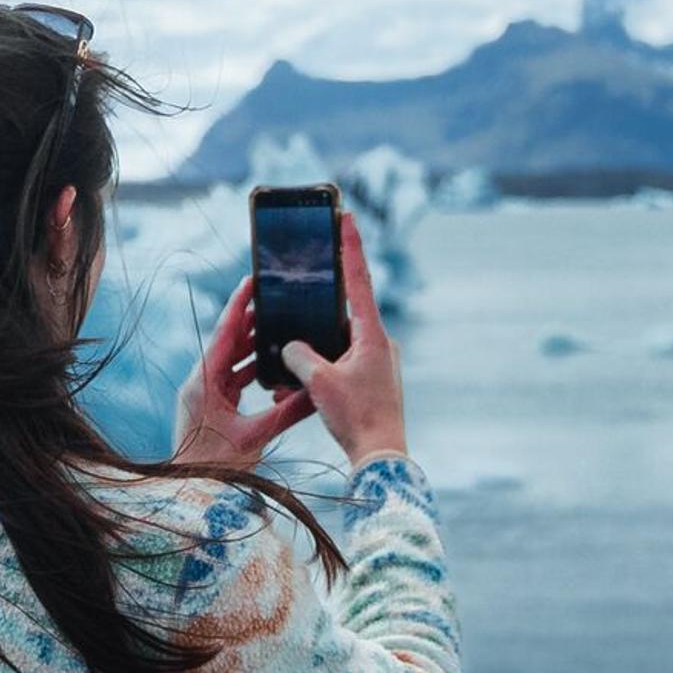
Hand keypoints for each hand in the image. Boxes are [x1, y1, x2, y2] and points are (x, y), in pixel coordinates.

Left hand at [170, 274, 315, 470]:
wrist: (191, 493)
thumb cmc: (216, 468)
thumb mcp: (255, 437)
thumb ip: (286, 412)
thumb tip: (316, 392)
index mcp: (203, 382)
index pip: (224, 333)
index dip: (239, 305)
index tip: (253, 280)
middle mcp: (199, 383)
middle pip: (227, 342)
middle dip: (251, 324)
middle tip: (278, 303)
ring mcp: (203, 395)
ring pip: (231, 361)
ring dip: (253, 348)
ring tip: (281, 330)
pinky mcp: (210, 407)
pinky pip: (232, 380)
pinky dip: (250, 371)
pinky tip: (272, 368)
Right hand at [277, 212, 408, 468]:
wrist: (382, 457)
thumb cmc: (356, 418)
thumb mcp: (319, 382)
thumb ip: (299, 355)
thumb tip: (290, 346)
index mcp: (371, 333)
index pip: (358, 279)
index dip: (351, 245)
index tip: (346, 215)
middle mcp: (379, 342)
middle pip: (342, 313)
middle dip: (315, 314)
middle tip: (301, 295)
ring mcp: (378, 361)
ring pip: (337, 344)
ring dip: (313, 356)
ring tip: (290, 377)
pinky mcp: (373, 380)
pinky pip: (341, 365)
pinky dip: (320, 374)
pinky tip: (299, 393)